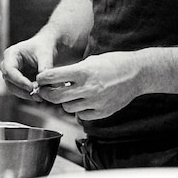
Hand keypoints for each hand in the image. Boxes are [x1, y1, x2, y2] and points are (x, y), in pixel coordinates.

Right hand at [0, 34, 56, 100]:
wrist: (47, 46)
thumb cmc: (44, 46)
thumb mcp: (46, 54)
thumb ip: (45, 68)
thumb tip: (44, 83)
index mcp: (11, 54)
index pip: (9, 70)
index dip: (18, 80)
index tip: (31, 87)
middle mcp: (8, 64)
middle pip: (9, 81)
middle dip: (22, 90)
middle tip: (37, 95)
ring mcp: (12, 74)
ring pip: (14, 88)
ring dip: (26, 94)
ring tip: (40, 97)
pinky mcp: (18, 81)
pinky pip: (20, 90)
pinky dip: (29, 94)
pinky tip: (40, 96)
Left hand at [36, 51, 150, 120]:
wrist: (137, 74)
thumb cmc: (112, 63)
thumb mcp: (90, 61)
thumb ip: (73, 72)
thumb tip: (54, 80)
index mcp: (83, 72)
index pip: (53, 77)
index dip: (42, 78)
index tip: (40, 79)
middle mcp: (88, 88)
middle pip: (55, 97)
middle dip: (46, 93)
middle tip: (45, 90)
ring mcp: (96, 102)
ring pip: (67, 108)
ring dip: (64, 102)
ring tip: (70, 94)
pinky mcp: (102, 112)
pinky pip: (81, 116)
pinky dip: (79, 110)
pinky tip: (84, 101)